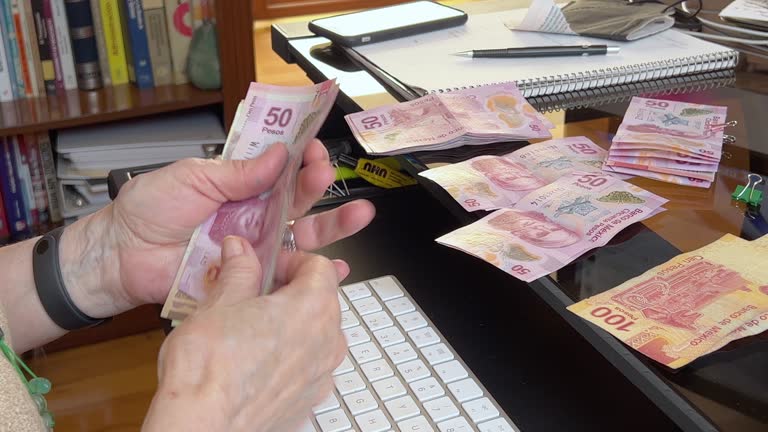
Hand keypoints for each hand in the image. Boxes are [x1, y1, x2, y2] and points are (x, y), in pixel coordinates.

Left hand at [62, 139, 374, 317]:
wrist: (122, 255)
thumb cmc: (150, 209)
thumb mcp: (194, 177)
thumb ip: (238, 172)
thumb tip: (279, 154)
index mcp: (241, 184)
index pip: (281, 166)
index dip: (299, 154)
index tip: (311, 145)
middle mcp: (255, 213)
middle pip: (300, 199)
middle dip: (320, 185)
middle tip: (328, 174)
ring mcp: (255, 246)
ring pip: (303, 236)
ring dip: (333, 226)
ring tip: (358, 215)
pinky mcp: (250, 277)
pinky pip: (287, 276)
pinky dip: (313, 273)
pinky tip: (336, 269)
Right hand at [142, 236, 345, 431]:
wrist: (200, 425)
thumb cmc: (209, 368)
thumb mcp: (220, 302)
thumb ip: (238, 270)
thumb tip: (240, 250)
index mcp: (313, 308)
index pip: (320, 267)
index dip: (291, 261)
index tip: (267, 266)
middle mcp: (327, 343)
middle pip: (322, 302)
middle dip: (291, 293)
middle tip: (254, 295)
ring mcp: (321, 377)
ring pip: (316, 337)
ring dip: (291, 327)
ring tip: (251, 330)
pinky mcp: (308, 403)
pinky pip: (306, 369)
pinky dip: (288, 360)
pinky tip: (255, 363)